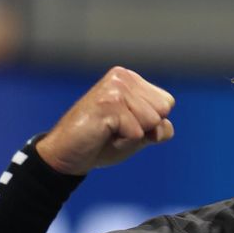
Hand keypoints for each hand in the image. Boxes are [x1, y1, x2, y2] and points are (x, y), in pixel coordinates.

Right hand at [36, 66, 175, 174]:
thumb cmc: (100, 143)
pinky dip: (123, 141)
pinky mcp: (108, 103)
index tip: (125, 126)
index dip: (151, 124)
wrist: (66, 155)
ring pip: (151, 121)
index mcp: (130, 79)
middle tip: (115, 130)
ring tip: (109, 132)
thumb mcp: (137, 136)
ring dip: (132, 136)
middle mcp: (123, 77)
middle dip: (143, 129)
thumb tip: (165, 127)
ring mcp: (115, 88)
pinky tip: (103, 135)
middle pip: (162, 111)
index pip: (166, 103)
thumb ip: (157, 129)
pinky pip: (137, 132)